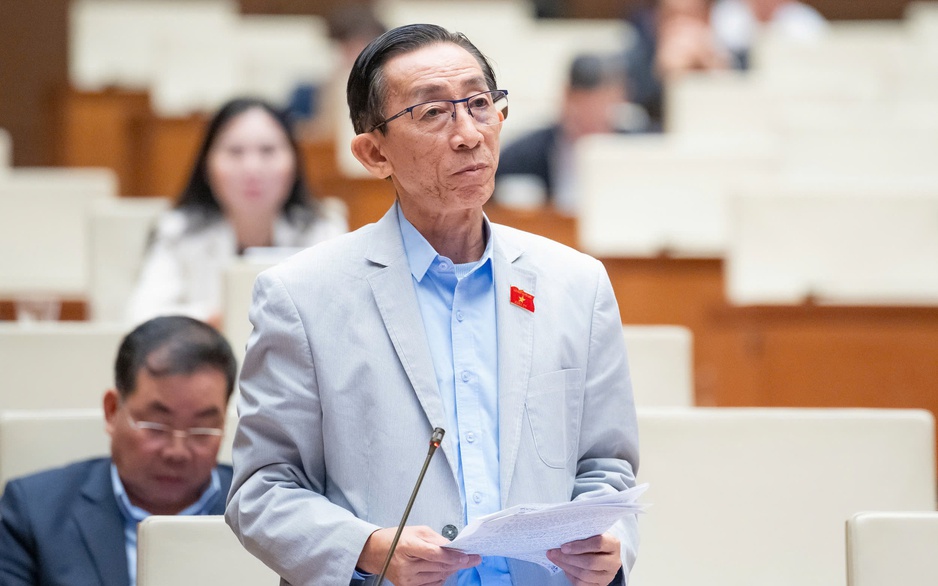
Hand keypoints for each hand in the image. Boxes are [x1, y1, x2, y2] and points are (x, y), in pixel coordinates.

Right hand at [357, 526, 480, 585]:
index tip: (466, 556)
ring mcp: (406, 579)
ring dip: (451, 569)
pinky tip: (444, 568)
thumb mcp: (416, 531)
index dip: (452, 556)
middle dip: (458, 562)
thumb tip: (453, 546)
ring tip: (457, 561)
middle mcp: (405, 566)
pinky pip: (432, 584)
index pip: (434, 554)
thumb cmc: (395, 539)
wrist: (376, 553)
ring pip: (438, 576)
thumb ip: (435, 538)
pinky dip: (442, 576)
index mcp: (407, 547)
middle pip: (439, 566)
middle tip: (472, 558)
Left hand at [546, 532, 621, 585]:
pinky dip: (570, 575)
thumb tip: (561, 536)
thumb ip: (582, 534)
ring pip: (585, 575)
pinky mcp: (601, 585)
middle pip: (590, 562)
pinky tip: (563, 567)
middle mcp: (614, 562)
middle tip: (553, 552)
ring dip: (566, 566)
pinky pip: (583, 584)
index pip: (598, 544)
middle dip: (568, 558)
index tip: (564, 546)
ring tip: (554, 558)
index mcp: (613, 544)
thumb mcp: (594, 533)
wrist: (606, 555)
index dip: (579, 546)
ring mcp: (608, 576)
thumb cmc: (596, 541)